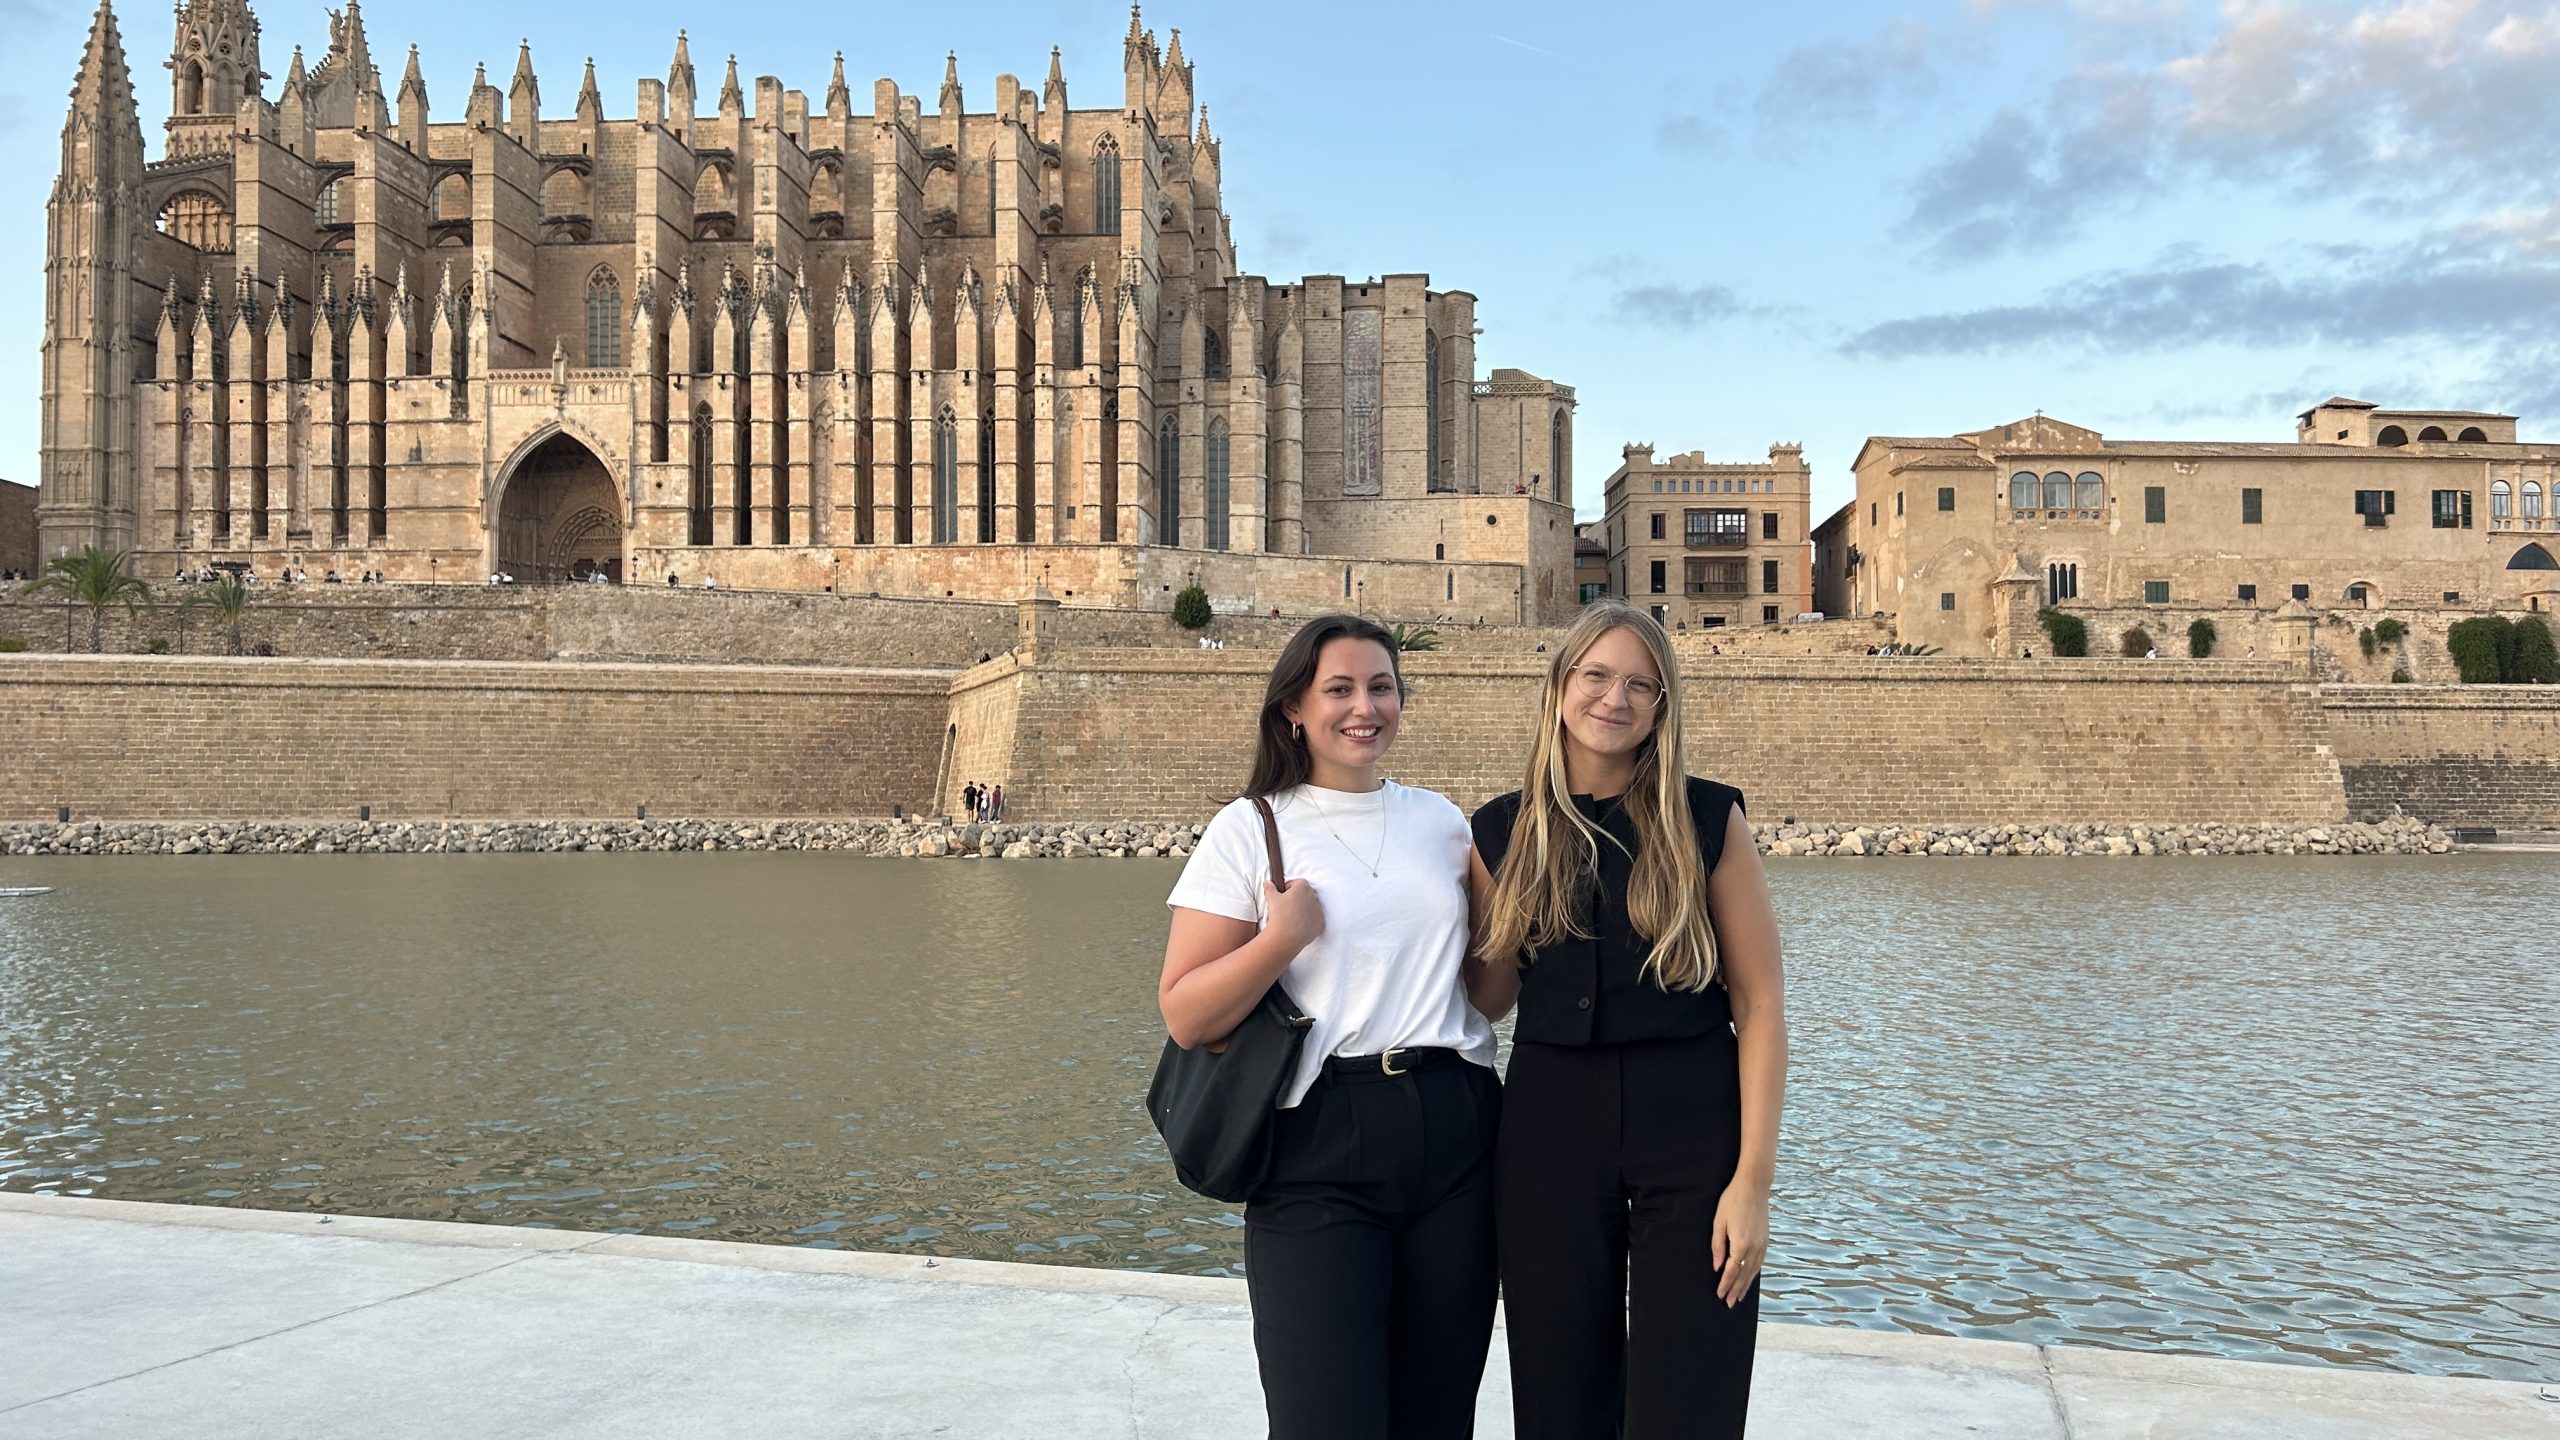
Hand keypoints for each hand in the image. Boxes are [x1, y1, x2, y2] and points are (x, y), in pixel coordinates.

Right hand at [1263, 878, 1324, 954]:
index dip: (1289, 887)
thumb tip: (1267, 883)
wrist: (1285, 937)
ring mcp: (1319, 911)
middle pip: (1305, 894)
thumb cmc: (1279, 915)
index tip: (1283, 894)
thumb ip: (1270, 888)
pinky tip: (1298, 925)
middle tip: (1286, 906)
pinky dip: (1308, 921)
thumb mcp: (1271, 898)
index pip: (1298, 882)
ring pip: (1311, 907)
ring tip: (1291, 917)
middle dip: (1297, 898)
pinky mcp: (1320, 924)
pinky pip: (1315, 920)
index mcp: (1303, 888)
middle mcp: (1314, 897)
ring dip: (1304, 909)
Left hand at [1711, 1179, 1768, 1307]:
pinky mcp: (1766, 1240)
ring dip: (1746, 1285)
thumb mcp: (1719, 1222)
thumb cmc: (1732, 1201)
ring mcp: (1762, 1244)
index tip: (1720, 1295)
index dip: (1725, 1284)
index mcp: (1741, 1244)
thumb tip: (1717, 1266)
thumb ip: (1718, 1246)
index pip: (1732, 1271)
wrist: (1753, 1186)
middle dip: (1736, 1290)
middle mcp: (1754, 1247)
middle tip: (1729, 1303)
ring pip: (1753, 1271)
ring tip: (1739, 1296)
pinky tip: (1750, 1278)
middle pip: (1744, 1275)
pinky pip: (1760, 1262)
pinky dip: (1754, 1273)